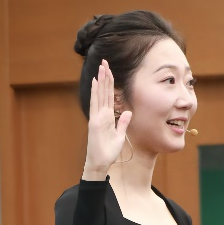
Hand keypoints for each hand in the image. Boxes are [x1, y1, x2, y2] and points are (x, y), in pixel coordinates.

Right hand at [83, 60, 130, 179]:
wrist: (100, 162)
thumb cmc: (108, 152)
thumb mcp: (119, 135)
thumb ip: (122, 122)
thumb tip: (128, 112)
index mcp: (106, 117)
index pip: (108, 96)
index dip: (109, 83)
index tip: (110, 71)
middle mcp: (101, 114)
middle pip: (104, 91)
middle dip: (105, 76)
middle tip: (105, 61)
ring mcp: (97, 116)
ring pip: (100, 94)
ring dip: (101, 79)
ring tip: (102, 66)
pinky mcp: (96, 121)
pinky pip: (96, 104)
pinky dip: (96, 92)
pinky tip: (97, 81)